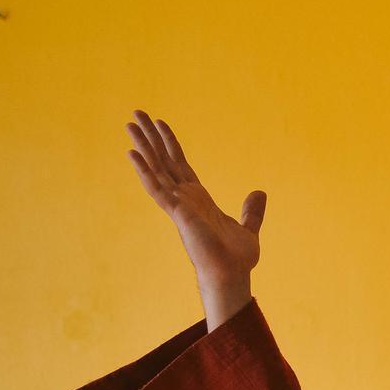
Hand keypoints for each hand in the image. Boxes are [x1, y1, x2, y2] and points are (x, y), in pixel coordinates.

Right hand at [124, 110, 264, 327]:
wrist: (232, 275)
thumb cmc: (236, 258)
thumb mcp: (249, 228)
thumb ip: (252, 211)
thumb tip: (260, 193)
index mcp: (199, 199)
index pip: (181, 164)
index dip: (171, 144)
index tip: (160, 123)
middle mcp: (184, 199)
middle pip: (164, 160)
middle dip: (151, 137)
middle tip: (136, 113)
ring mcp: (178, 205)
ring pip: (156, 168)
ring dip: (143, 146)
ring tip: (130, 123)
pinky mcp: (177, 213)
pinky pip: (156, 188)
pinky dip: (145, 170)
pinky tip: (133, 153)